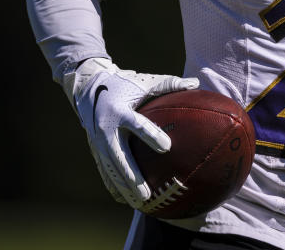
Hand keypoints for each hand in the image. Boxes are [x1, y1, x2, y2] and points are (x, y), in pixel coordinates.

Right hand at [62, 58, 198, 209]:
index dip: (150, 135)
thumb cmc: (123, 84)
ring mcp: (97, 141)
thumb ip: (169, 84)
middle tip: (147, 193)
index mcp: (120, 110)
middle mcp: (106, 128)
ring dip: (124, 187)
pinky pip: (104, 170)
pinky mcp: (95, 148)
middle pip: (119, 156)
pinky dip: (113, 185)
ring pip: (111, 169)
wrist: (88, 86)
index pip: (137, 124)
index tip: (167, 146)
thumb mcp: (144, 82)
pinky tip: (124, 200)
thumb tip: (196, 82)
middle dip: (132, 176)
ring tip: (141, 203)